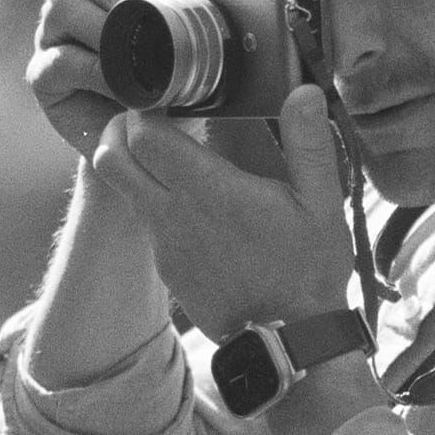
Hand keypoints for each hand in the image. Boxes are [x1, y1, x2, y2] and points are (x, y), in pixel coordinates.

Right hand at [27, 0, 202, 162]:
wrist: (161, 139)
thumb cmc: (173, 76)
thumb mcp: (189, 27)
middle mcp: (67, 0)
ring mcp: (53, 39)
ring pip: (58, 8)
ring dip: (100, 25)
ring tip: (133, 48)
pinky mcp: (47, 80)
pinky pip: (58, 62)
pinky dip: (94, 70)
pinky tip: (123, 84)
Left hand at [94, 81, 357, 342]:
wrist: (289, 342)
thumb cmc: (309, 272)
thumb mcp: (323, 205)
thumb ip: (309, 145)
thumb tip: (304, 92)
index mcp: (209, 191)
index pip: (144, 135)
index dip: (145, 109)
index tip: (165, 96)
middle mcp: (174, 215)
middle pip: (111, 159)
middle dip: (120, 131)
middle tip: (148, 118)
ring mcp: (166, 245)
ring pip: (122, 191)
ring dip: (133, 164)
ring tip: (167, 152)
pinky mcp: (168, 269)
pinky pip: (146, 222)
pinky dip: (152, 200)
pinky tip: (187, 198)